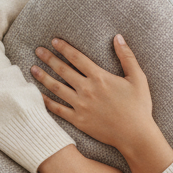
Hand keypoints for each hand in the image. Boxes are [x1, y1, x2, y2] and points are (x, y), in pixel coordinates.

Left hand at [31, 35, 152, 151]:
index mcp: (100, 77)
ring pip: (56, 88)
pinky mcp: (78, 120)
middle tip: (38, 50)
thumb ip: (127, 56)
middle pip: (63, 70)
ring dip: (43, 77)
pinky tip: (37, 94)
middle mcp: (87, 89)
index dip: (64, 48)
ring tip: (33, 68)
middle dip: (49, 58)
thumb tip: (118, 37)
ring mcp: (80, 105)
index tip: (54, 41)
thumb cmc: (139, 107)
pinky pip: (58, 109)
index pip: (77, 57)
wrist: (135, 135)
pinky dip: (46, 101)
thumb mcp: (138, 78)